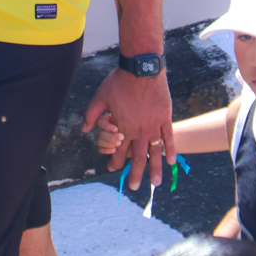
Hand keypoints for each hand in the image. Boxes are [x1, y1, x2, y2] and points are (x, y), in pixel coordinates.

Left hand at [82, 67, 174, 189]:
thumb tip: (83, 129)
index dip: (115, 162)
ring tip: (155, 183)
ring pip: (154, 153)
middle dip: (135, 174)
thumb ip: (91, 114)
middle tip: (133, 187)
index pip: (119, 151)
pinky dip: (170, 150)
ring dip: (154, 169)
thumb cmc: (120, 81)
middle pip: (137, 158)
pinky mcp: (165, 118)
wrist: (142, 69)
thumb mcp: (101, 96)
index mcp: (124, 128)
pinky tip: (171, 161)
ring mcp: (154, 126)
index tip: (112, 168)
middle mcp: (139, 132)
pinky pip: (169, 139)